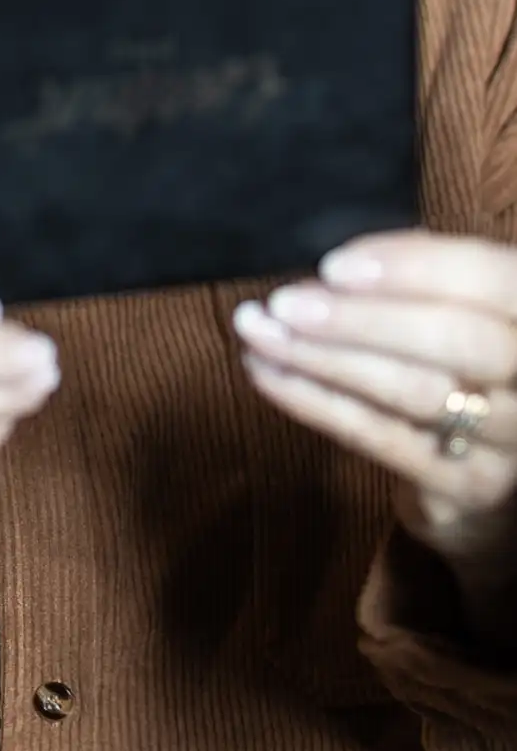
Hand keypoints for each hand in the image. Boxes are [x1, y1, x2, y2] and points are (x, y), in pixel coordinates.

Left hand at [233, 229, 516, 574]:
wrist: (491, 466)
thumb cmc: (462, 357)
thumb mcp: (460, 304)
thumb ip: (422, 273)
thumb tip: (342, 264)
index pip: (488, 278)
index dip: (412, 268)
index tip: (333, 267)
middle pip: (456, 341)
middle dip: (359, 320)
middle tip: (282, 304)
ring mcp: (510, 438)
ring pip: (414, 392)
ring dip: (323, 359)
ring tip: (259, 333)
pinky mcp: (468, 486)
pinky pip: (384, 440)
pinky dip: (317, 403)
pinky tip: (269, 374)